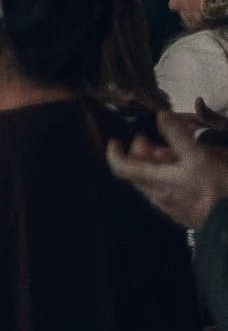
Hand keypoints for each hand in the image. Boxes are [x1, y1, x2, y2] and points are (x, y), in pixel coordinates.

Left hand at [109, 112, 227, 230]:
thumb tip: (161, 116)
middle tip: (147, 140)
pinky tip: (180, 174)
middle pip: (137, 174)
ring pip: (151, 183)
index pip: (122, 167)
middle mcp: (159, 195)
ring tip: (167, 153)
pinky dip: (165, 180)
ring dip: (153, 166)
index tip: (116, 140)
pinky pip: (165, 193)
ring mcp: (170, 207)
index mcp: (159, 180)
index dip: (114, 153)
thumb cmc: (221, 186)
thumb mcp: (200, 155)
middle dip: (139, 154)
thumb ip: (177, 135)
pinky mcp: (182, 215)